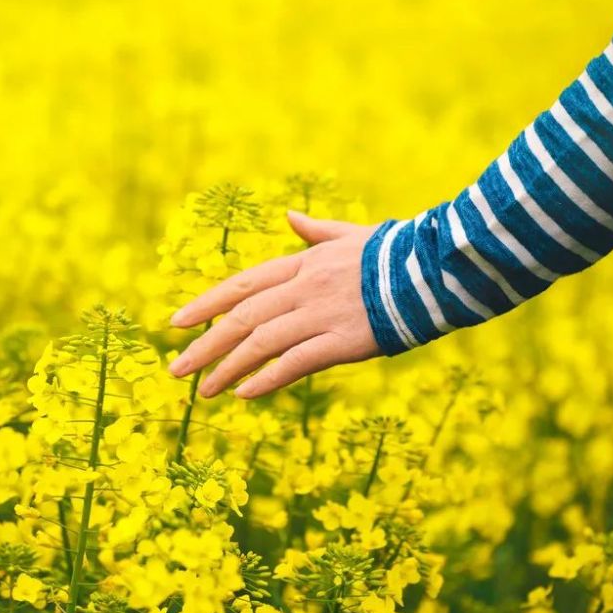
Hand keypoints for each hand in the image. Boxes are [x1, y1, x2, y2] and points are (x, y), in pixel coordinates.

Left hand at [167, 210, 381, 398]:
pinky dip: (267, 378)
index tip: (177, 322)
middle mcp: (304, 287)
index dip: (207, 304)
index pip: (242, 285)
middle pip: (242, 318)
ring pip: (261, 342)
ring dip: (227, 368)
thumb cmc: (395, 252)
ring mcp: (321, 314)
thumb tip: (290, 217)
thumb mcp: (349, 235)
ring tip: (203, 391)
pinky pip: (296, 362)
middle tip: (176, 369)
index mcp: (302, 263)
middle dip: (205, 344)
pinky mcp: (343, 341)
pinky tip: (244, 394)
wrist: (436, 268)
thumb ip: (315, 231)